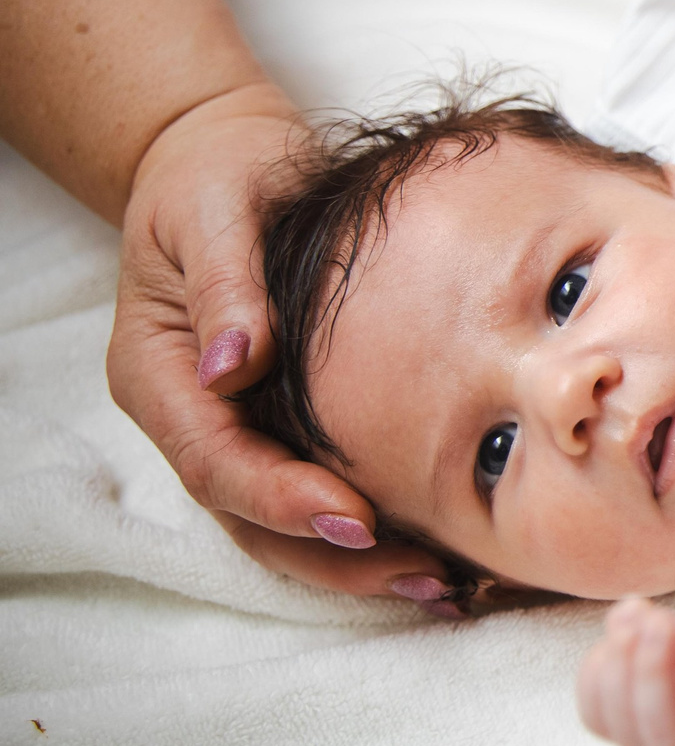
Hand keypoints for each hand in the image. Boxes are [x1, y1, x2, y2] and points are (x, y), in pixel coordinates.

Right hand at [104, 85, 456, 607]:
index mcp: (162, 374)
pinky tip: (441, 547)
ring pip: (283, 525)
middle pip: (251, 517)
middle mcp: (194, 415)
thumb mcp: (213, 208)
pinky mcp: (283, 424)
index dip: (281, 497)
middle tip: (423, 578)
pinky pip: (317, 491)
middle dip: (334, 557)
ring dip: (358, 564)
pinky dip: (374, 530)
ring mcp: (236, 427)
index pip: (215, 461)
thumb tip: (234, 362)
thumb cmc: (219, 175)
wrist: (229, 159)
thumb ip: (226, 282)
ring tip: (442, 586)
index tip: (355, 517)